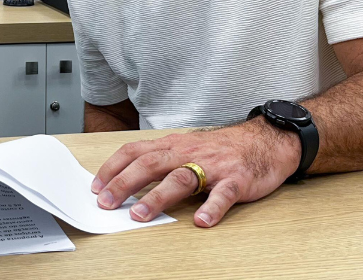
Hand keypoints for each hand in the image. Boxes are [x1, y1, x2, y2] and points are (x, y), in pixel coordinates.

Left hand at [90, 118, 300, 227]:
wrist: (266, 140)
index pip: (136, 152)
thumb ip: (161, 161)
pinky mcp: (237, 180)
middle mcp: (189, 153)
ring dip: (158, 197)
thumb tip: (128, 179)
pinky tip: (202, 221)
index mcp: (174, 146)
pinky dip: (212, 208)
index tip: (97, 186)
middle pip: (151, 164)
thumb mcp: (187, 147)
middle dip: (125, 183)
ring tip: (140, 214)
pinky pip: (223, 194)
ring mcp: (213, 167)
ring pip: (181, 179)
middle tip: (106, 202)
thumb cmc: (222, 149)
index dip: (114, 168)